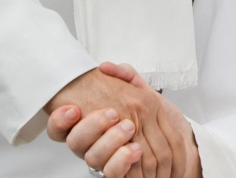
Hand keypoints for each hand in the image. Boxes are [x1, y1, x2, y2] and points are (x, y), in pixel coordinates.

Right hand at [45, 65, 186, 177]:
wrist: (176, 147)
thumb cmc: (154, 120)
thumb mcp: (141, 91)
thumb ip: (126, 77)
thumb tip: (106, 67)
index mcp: (92, 124)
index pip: (59, 127)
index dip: (59, 121)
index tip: (72, 109)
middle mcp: (94, 145)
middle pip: (75, 142)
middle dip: (91, 126)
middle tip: (113, 114)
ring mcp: (105, 162)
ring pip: (93, 158)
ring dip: (110, 141)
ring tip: (129, 128)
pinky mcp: (120, 174)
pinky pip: (113, 173)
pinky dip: (121, 162)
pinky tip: (134, 149)